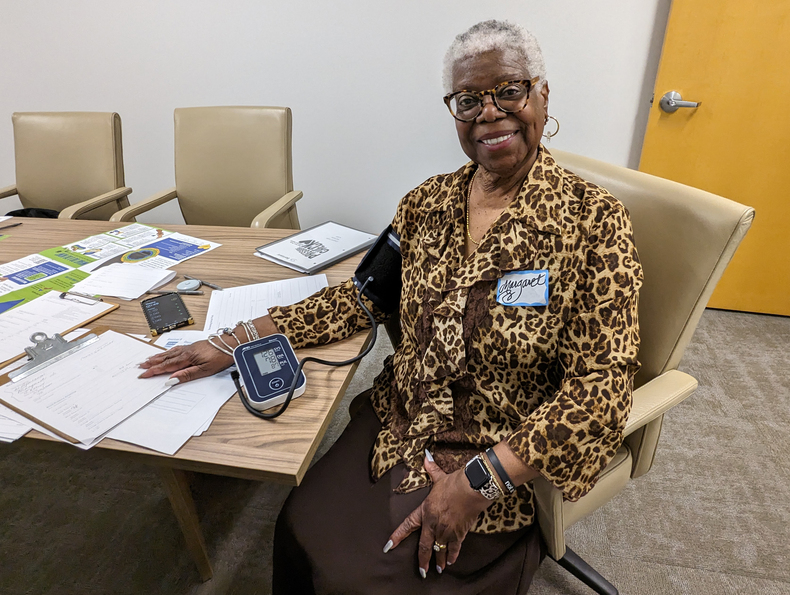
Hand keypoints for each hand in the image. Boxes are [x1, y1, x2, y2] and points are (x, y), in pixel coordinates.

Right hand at [138, 340, 233, 383]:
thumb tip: (172, 379)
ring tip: (148, 359)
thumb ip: (187, 375)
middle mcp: (186, 351)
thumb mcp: (205, 370)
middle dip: (152, 363)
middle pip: (165, 358)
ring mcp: (189, 348)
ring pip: (170, 353)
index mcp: (187, 358)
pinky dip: (167, 352)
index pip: (167, 366)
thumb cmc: (221, 356)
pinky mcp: (194, 346)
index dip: (154, 371)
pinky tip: (167, 353)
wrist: (232, 343)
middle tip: (140, 366)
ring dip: (158, 357)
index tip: (144, 374)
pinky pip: (176, 349)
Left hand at [384, 450, 490, 577]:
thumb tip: (426, 456)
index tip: (388, 546)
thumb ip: (431, 469)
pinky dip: (454, 555)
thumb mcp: (439, 477)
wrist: (471, 489)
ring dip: (439, 561)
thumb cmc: (454, 483)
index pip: (407, 526)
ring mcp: (446, 530)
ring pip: (440, 550)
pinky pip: (455, 548)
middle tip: (422, 571)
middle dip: (423, 560)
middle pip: (425, 546)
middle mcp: (433, 524)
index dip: (397, 537)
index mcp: (425, 511)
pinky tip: (452, 561)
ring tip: (438, 569)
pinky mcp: (460, 533)